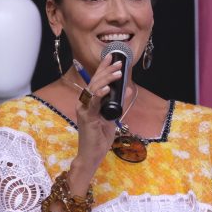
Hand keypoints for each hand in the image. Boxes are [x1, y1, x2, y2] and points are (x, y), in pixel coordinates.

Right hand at [72, 54, 122, 173]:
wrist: (92, 155)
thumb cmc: (100, 138)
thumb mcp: (113, 117)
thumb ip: (120, 104)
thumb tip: (128, 90)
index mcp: (89, 102)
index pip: (97, 81)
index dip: (103, 68)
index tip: (112, 56)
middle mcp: (84, 103)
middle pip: (95, 82)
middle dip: (107, 71)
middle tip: (119, 62)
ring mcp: (84, 110)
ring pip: (94, 89)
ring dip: (106, 80)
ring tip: (118, 73)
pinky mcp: (86, 118)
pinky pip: (93, 104)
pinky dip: (99, 95)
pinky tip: (107, 89)